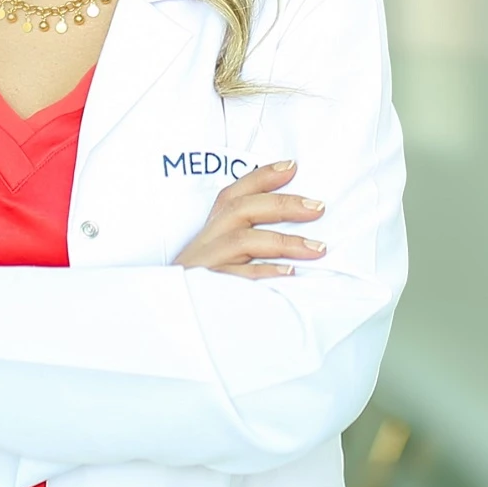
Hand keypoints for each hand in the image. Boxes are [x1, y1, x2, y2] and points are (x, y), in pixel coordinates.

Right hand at [171, 159, 325, 277]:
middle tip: (318, 208)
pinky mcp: (207, 291)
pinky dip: (264, 272)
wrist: (169, 319)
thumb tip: (294, 219)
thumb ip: (247, 237)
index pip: (233, 194)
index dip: (261, 177)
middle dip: (282, 205)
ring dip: (283, 242)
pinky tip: (290, 273)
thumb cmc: (206, 284)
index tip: (292, 167)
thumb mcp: (219, 256)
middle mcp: (205, 242)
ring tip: (318, 248)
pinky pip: (238, 278)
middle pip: (240, 211)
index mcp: (211, 230)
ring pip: (242, 241)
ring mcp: (205, 266)